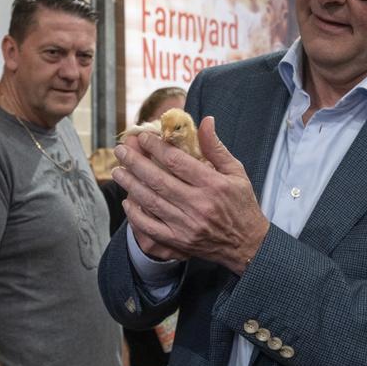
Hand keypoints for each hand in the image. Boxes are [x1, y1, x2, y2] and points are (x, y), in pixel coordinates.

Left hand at [112, 116, 268, 273]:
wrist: (248, 244)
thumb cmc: (241, 204)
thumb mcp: (236, 172)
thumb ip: (216, 147)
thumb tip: (206, 121)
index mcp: (213, 184)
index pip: (177, 161)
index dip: (156, 148)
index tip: (143, 138)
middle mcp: (199, 205)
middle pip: (158, 180)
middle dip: (135, 162)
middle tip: (121, 150)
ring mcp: (187, 225)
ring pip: (151, 202)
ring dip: (130, 185)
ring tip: (118, 171)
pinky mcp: (179, 241)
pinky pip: (150, 227)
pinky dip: (136, 215)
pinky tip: (128, 201)